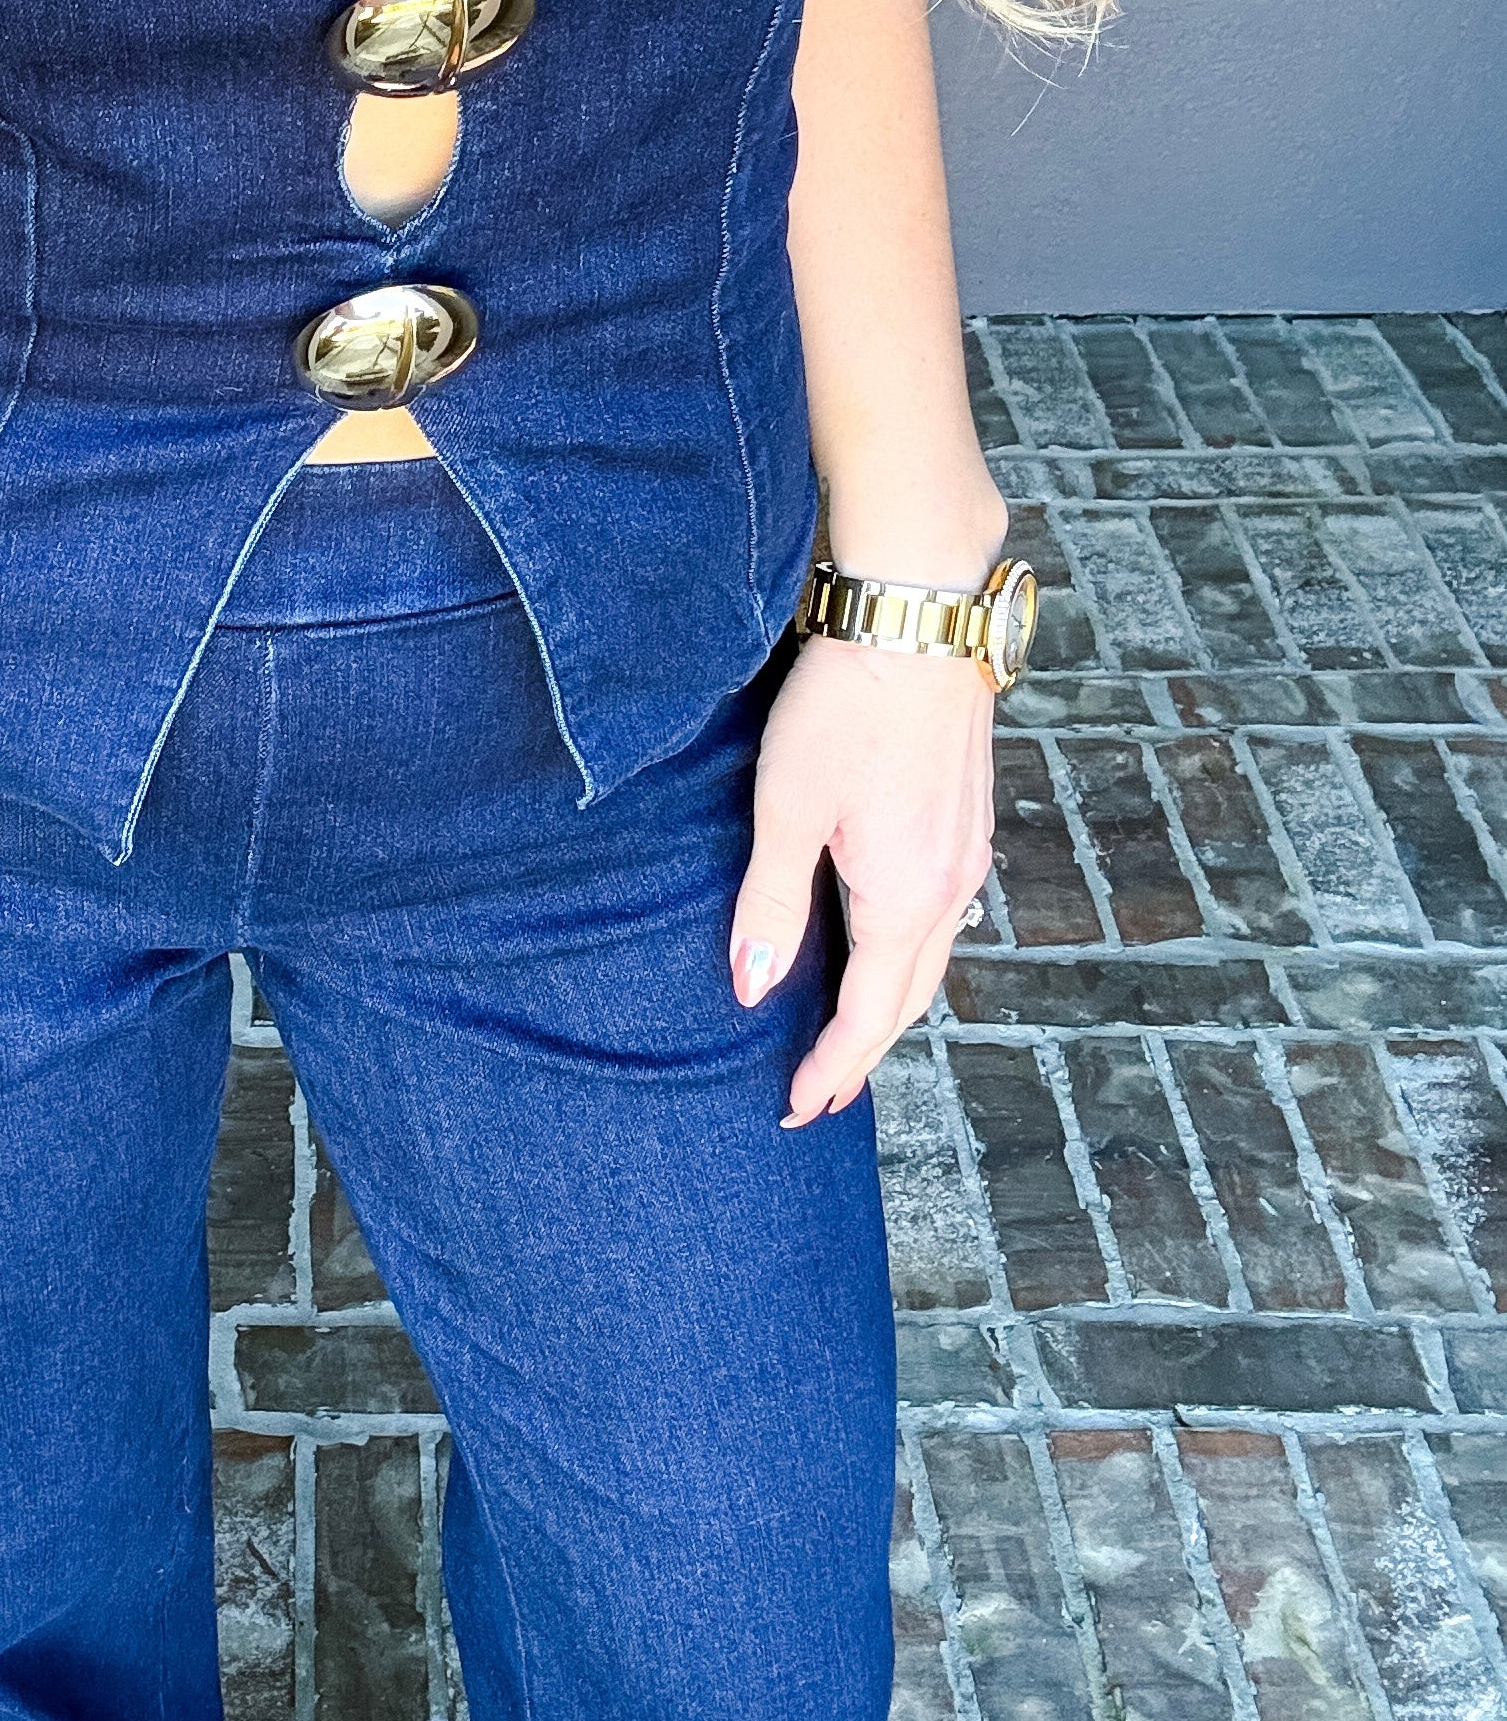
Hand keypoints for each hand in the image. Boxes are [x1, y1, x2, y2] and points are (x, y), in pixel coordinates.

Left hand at [729, 635, 996, 1124]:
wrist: (919, 614)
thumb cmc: (846, 704)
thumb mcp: (788, 807)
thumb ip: (772, 903)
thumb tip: (753, 988)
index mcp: (908, 894)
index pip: (870, 1012)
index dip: (834, 1065)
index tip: (798, 1105)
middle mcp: (953, 884)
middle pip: (911, 995)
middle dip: (865, 1049)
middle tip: (821, 1092)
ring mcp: (968, 851)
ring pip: (931, 954)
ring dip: (891, 1002)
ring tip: (848, 1035)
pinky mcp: (967, 819)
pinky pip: (941, 913)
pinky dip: (908, 952)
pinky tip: (882, 946)